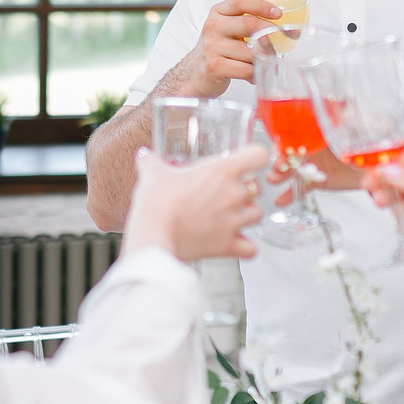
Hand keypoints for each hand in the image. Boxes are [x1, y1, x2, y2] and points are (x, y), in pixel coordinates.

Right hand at [124, 144, 267, 261]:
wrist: (153, 234)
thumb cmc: (156, 201)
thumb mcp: (153, 173)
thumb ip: (152, 162)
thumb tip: (144, 156)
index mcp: (222, 171)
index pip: (259, 155)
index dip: (254, 156)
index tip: (246, 160)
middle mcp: (234, 195)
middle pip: (258, 187)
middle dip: (246, 187)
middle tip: (227, 190)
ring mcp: (233, 221)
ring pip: (257, 214)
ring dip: (247, 213)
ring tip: (230, 214)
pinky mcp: (227, 246)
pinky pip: (251, 248)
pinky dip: (246, 246)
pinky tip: (235, 241)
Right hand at [161, 0, 283, 98]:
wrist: (196, 72)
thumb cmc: (219, 48)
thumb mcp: (228, 28)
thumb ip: (248, 22)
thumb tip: (286, 27)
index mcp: (218, 12)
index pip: (240, 1)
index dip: (262, 5)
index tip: (278, 14)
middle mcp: (213, 26)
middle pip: (249, 24)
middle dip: (272, 33)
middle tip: (286, 38)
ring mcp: (212, 47)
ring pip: (251, 51)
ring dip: (265, 58)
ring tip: (268, 62)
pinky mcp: (214, 66)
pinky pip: (246, 69)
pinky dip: (256, 74)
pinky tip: (255, 74)